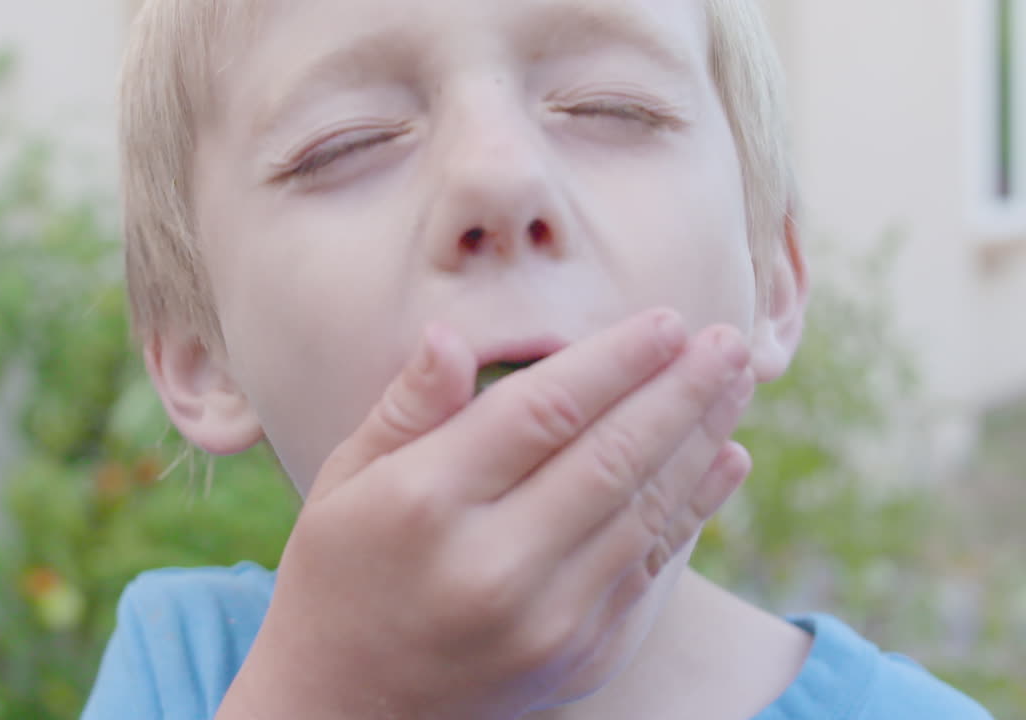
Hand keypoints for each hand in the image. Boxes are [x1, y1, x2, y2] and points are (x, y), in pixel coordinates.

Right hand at [220, 309, 753, 719]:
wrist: (346, 707)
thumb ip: (405, 408)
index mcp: (425, 504)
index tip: (665, 320)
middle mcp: (491, 564)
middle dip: (680, 391)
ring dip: (701, 440)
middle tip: (729, 341)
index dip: (613, 360)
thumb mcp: (343, 481)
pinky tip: (723, 459)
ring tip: (737, 382)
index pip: (542, 411)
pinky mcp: (578, 657)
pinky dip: (694, 508)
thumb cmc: (339, 574)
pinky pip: (651, 567)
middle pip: (610, 457)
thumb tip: (452, 337)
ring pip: (645, 510)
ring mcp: (544, 620)